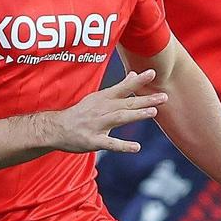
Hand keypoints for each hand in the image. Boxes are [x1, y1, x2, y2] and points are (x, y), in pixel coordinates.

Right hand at [42, 70, 167, 153]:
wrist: (56, 128)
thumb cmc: (81, 113)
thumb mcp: (98, 97)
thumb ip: (119, 87)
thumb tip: (134, 74)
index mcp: (102, 99)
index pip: (123, 87)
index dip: (138, 81)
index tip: (152, 73)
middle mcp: (101, 110)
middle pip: (125, 103)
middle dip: (145, 100)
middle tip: (164, 96)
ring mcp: (97, 125)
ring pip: (119, 118)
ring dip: (136, 115)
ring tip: (153, 112)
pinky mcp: (93, 141)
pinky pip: (110, 144)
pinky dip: (123, 146)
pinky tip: (136, 147)